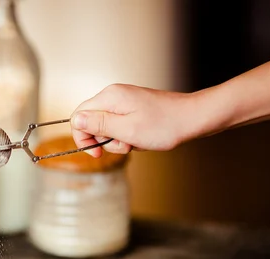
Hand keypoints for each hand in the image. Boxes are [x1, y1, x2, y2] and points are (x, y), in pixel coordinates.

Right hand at [70, 84, 196, 157]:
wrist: (193, 118)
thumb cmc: (164, 125)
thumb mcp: (127, 130)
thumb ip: (98, 124)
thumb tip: (75, 120)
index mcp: (109, 97)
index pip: (78, 116)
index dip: (83, 137)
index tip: (97, 152)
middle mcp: (114, 95)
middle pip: (91, 121)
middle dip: (104, 140)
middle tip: (124, 145)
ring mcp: (124, 101)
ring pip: (106, 126)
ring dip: (118, 140)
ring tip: (136, 142)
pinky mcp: (133, 107)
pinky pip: (119, 125)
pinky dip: (127, 136)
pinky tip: (141, 138)